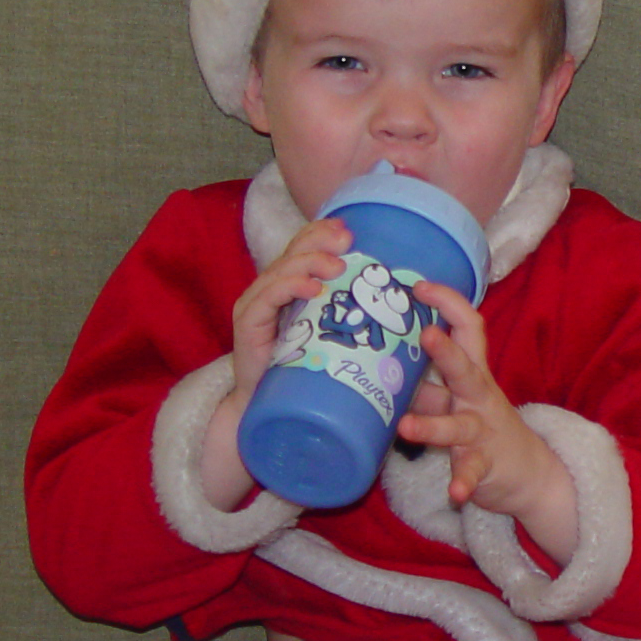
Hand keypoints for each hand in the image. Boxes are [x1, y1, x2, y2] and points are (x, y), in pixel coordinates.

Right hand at [230, 218, 354, 403]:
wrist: (266, 410)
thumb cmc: (304, 375)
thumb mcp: (330, 339)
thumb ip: (348, 319)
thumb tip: (393, 311)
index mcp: (287, 288)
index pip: (301, 248)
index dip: (321, 234)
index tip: (348, 231)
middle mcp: (268, 290)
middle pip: (293, 252)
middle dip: (320, 241)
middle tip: (347, 241)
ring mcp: (255, 304)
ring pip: (283, 271)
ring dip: (311, 263)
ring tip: (338, 266)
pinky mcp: (247, 322)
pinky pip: (269, 297)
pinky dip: (291, 287)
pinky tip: (312, 288)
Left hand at [397, 280, 580, 562]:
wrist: (530, 473)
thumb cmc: (481, 425)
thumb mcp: (456, 397)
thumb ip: (425, 380)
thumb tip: (377, 353)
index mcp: (472, 373)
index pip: (468, 327)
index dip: (448, 303)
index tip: (420, 285)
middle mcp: (478, 396)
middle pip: (465, 368)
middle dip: (446, 352)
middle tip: (425, 334)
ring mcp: (482, 431)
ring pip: (457, 426)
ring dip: (432, 427)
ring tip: (406, 427)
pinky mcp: (485, 465)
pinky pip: (473, 473)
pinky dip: (464, 482)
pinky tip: (454, 494)